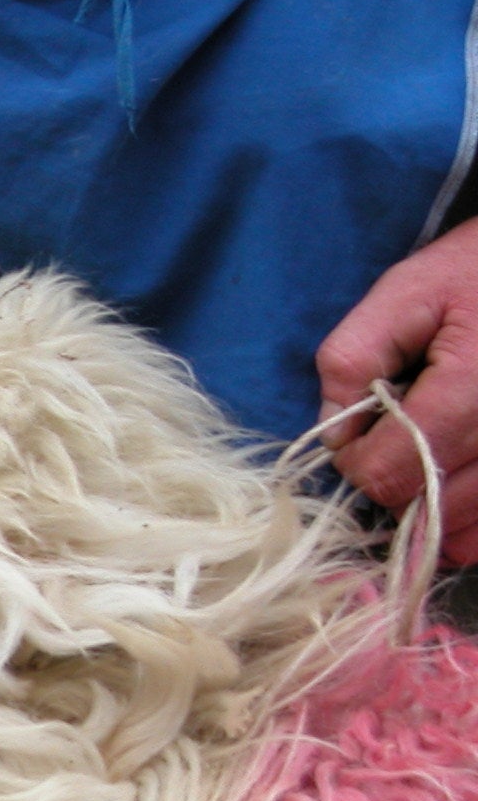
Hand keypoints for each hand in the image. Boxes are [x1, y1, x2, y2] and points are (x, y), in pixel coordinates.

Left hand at [316, 217, 477, 559]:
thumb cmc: (476, 273)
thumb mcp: (406, 292)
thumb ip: (354, 358)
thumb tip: (336, 431)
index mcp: (474, 385)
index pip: (389, 471)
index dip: (356, 461)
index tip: (359, 433)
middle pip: (425, 504)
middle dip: (392, 481)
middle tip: (397, 437)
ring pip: (463, 527)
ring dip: (430, 506)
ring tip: (429, 451)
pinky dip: (467, 523)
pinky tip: (455, 485)